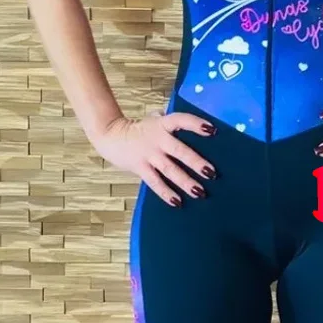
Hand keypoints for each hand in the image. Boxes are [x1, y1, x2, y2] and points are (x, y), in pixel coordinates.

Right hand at [90, 112, 216, 206]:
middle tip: (211, 173)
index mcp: (163, 124)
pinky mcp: (140, 167)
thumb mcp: (155, 120)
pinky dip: (166, 193)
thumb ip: (171, 122)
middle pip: (179, 150)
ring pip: (170, 169)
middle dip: (196, 162)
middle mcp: (157, 139)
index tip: (212, 130)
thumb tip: (196, 126)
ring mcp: (148, 154)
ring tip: (199, 192)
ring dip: (185, 181)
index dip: (196, 124)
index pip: (181, 120)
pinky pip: (155, 182)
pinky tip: (178, 202)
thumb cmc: (139, 129)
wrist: (110, 136)